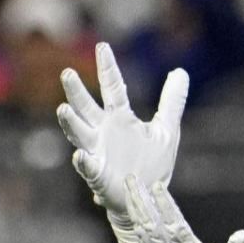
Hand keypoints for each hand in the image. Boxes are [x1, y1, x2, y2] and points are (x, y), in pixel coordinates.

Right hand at [56, 43, 187, 219]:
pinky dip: (84, 162)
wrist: (147, 196)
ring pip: (79, 134)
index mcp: (119, 118)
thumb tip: (181, 71)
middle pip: (86, 107)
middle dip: (76, 92)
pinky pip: (88, 167)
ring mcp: (97, 152)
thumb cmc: (152, 163)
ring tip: (62, 109)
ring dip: (70, 123)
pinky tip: (81, 157)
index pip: (113, 87)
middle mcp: (103, 131)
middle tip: (67, 73)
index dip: (108, 68)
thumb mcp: (166, 129)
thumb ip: (171, 101)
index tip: (103, 46)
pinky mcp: (98, 175)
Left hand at [134, 197, 243, 242]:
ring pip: (145, 235)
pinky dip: (139, 227)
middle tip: (130, 180)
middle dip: (141, 204)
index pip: (175, 228)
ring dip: (136, 212)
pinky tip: (135, 215)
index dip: (165, 207)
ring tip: (129, 190)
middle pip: (152, 228)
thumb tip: (242, 235)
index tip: (156, 186)